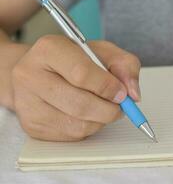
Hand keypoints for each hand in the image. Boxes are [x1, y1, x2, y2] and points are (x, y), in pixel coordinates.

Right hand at [12, 35, 140, 140]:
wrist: (39, 72)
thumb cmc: (73, 61)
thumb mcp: (102, 52)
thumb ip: (125, 65)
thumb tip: (134, 94)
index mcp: (49, 49)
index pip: (82, 74)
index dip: (108, 87)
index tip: (123, 93)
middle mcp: (30, 75)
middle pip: (80, 104)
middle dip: (110, 110)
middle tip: (120, 106)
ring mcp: (27, 104)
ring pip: (78, 124)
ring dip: (101, 120)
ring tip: (103, 107)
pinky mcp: (31, 126)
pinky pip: (71, 136)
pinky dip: (88, 128)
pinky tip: (86, 114)